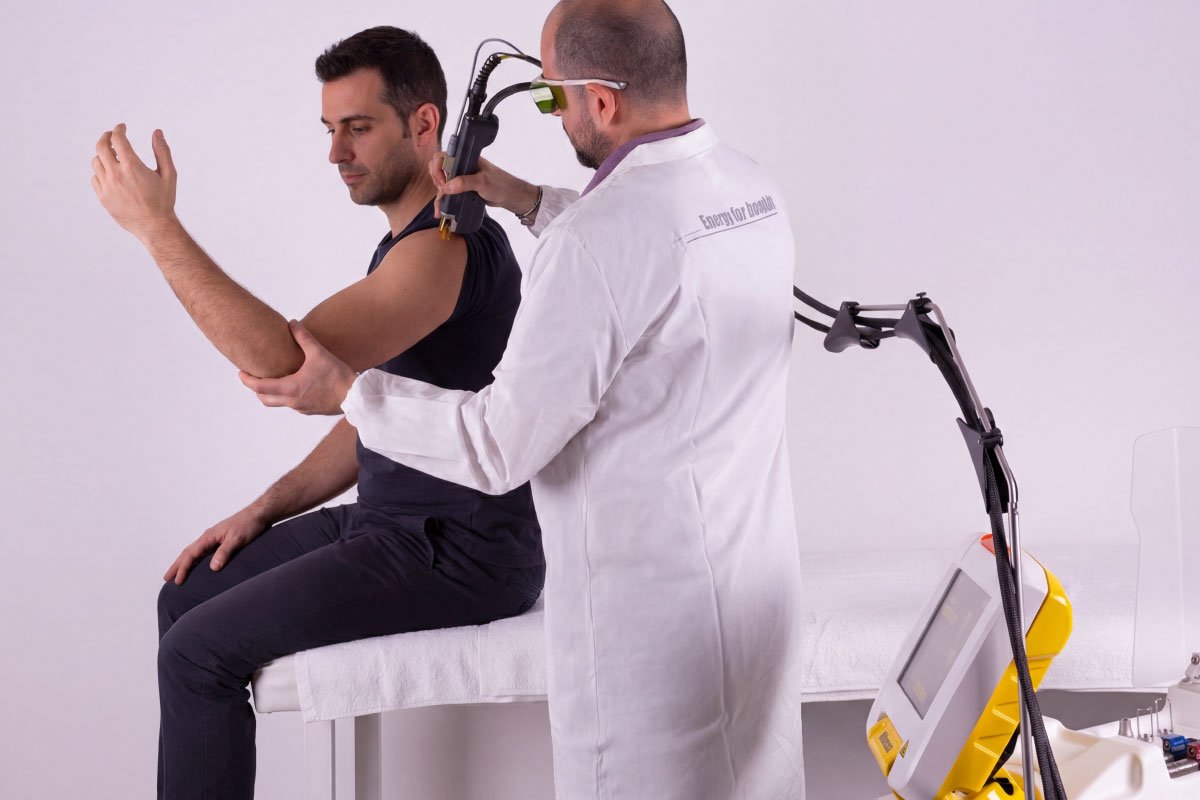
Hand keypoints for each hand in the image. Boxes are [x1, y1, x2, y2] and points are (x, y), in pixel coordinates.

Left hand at [91, 123, 178, 242]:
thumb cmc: (164, 201)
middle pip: (101, 147)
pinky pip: (95, 178)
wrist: (154, 226)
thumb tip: (157, 132)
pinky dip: (101, 172)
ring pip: (96, 162)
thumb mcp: (169, 174)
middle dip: (106, 137)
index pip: (117, 139)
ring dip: (103, 155)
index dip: (119, 129)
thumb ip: (162, 151)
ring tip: (112, 156)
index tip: (122, 127)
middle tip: (111, 136)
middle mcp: (116, 174)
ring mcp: (107, 186)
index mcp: (132, 166)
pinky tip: (110, 173)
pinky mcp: (103, 197)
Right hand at [163, 506, 267, 583]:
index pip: (191, 554)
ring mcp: (214, 538)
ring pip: (194, 552)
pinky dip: (197, 559)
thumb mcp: (237, 539)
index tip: (177, 581)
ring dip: (184, 562)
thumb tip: (212, 568)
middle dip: (177, 566)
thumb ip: (224, 552)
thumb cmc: (249, 524)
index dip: (183, 568)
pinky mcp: (222, 541)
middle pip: (188, 553)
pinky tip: (198, 566)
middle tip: (166, 578)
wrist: (260, 514)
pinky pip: (204, 552)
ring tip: (177, 573)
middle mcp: (209, 537)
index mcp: (209, 536)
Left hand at [239, 320, 356, 414]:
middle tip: (253, 378)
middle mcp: (292, 401)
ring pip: (278, 403)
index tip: (241, 373)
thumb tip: (292, 323)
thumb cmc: (337, 376)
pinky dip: (286, 396)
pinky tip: (294, 386)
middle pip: (265, 399)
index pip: (259, 387)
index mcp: (290, 388)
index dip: (247, 380)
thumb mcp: (319, 353)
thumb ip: (303, 337)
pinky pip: (293, 404)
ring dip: (271, 394)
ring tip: (272, 380)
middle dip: (256, 389)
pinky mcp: (311, 410)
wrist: (356, 397)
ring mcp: (302, 408)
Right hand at [428, 151, 539, 218]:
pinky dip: (443, 201)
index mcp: (465, 158)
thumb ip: (464, 182)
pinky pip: (448, 192)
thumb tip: (446, 187)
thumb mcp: (482, 182)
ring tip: (440, 207)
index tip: (443, 181)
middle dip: (437, 180)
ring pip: (442, 183)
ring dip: (439, 194)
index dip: (438, 168)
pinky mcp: (462, 188)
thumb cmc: (500, 184)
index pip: (442, 157)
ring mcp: (460, 178)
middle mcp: (461, 166)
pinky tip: (440, 211)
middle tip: (443, 191)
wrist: (509, 196)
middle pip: (438, 169)